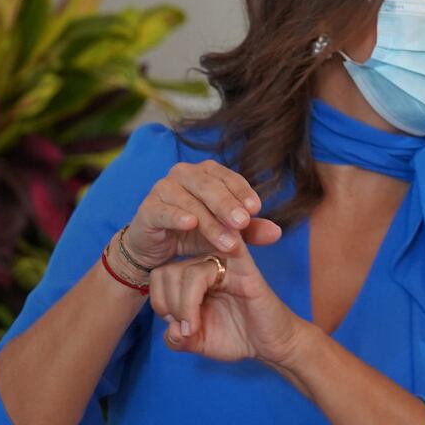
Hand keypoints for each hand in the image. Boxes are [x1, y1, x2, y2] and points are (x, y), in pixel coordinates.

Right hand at [123, 160, 282, 266]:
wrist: (159, 250)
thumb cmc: (196, 234)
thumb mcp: (227, 232)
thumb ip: (250, 231)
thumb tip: (277, 233)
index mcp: (207, 173)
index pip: (229, 177)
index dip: (242, 192)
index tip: (256, 209)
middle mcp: (184, 174)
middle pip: (209, 185)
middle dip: (228, 205)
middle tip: (243, 223)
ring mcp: (163, 189)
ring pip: (189, 201)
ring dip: (210, 222)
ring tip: (227, 242)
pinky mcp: (147, 208)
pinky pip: (163, 210)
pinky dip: (176, 215)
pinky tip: (190, 223)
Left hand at [152, 244, 313, 369]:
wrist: (273, 345)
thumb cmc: (238, 338)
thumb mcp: (197, 343)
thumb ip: (177, 339)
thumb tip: (171, 329)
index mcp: (193, 277)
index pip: (160, 275)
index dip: (159, 302)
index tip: (177, 327)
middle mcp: (206, 265)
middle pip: (169, 271)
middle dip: (169, 305)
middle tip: (188, 330)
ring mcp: (226, 264)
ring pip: (189, 273)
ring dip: (184, 306)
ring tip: (195, 329)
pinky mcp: (246, 268)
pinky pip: (228, 249)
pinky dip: (216, 260)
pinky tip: (215, 287)